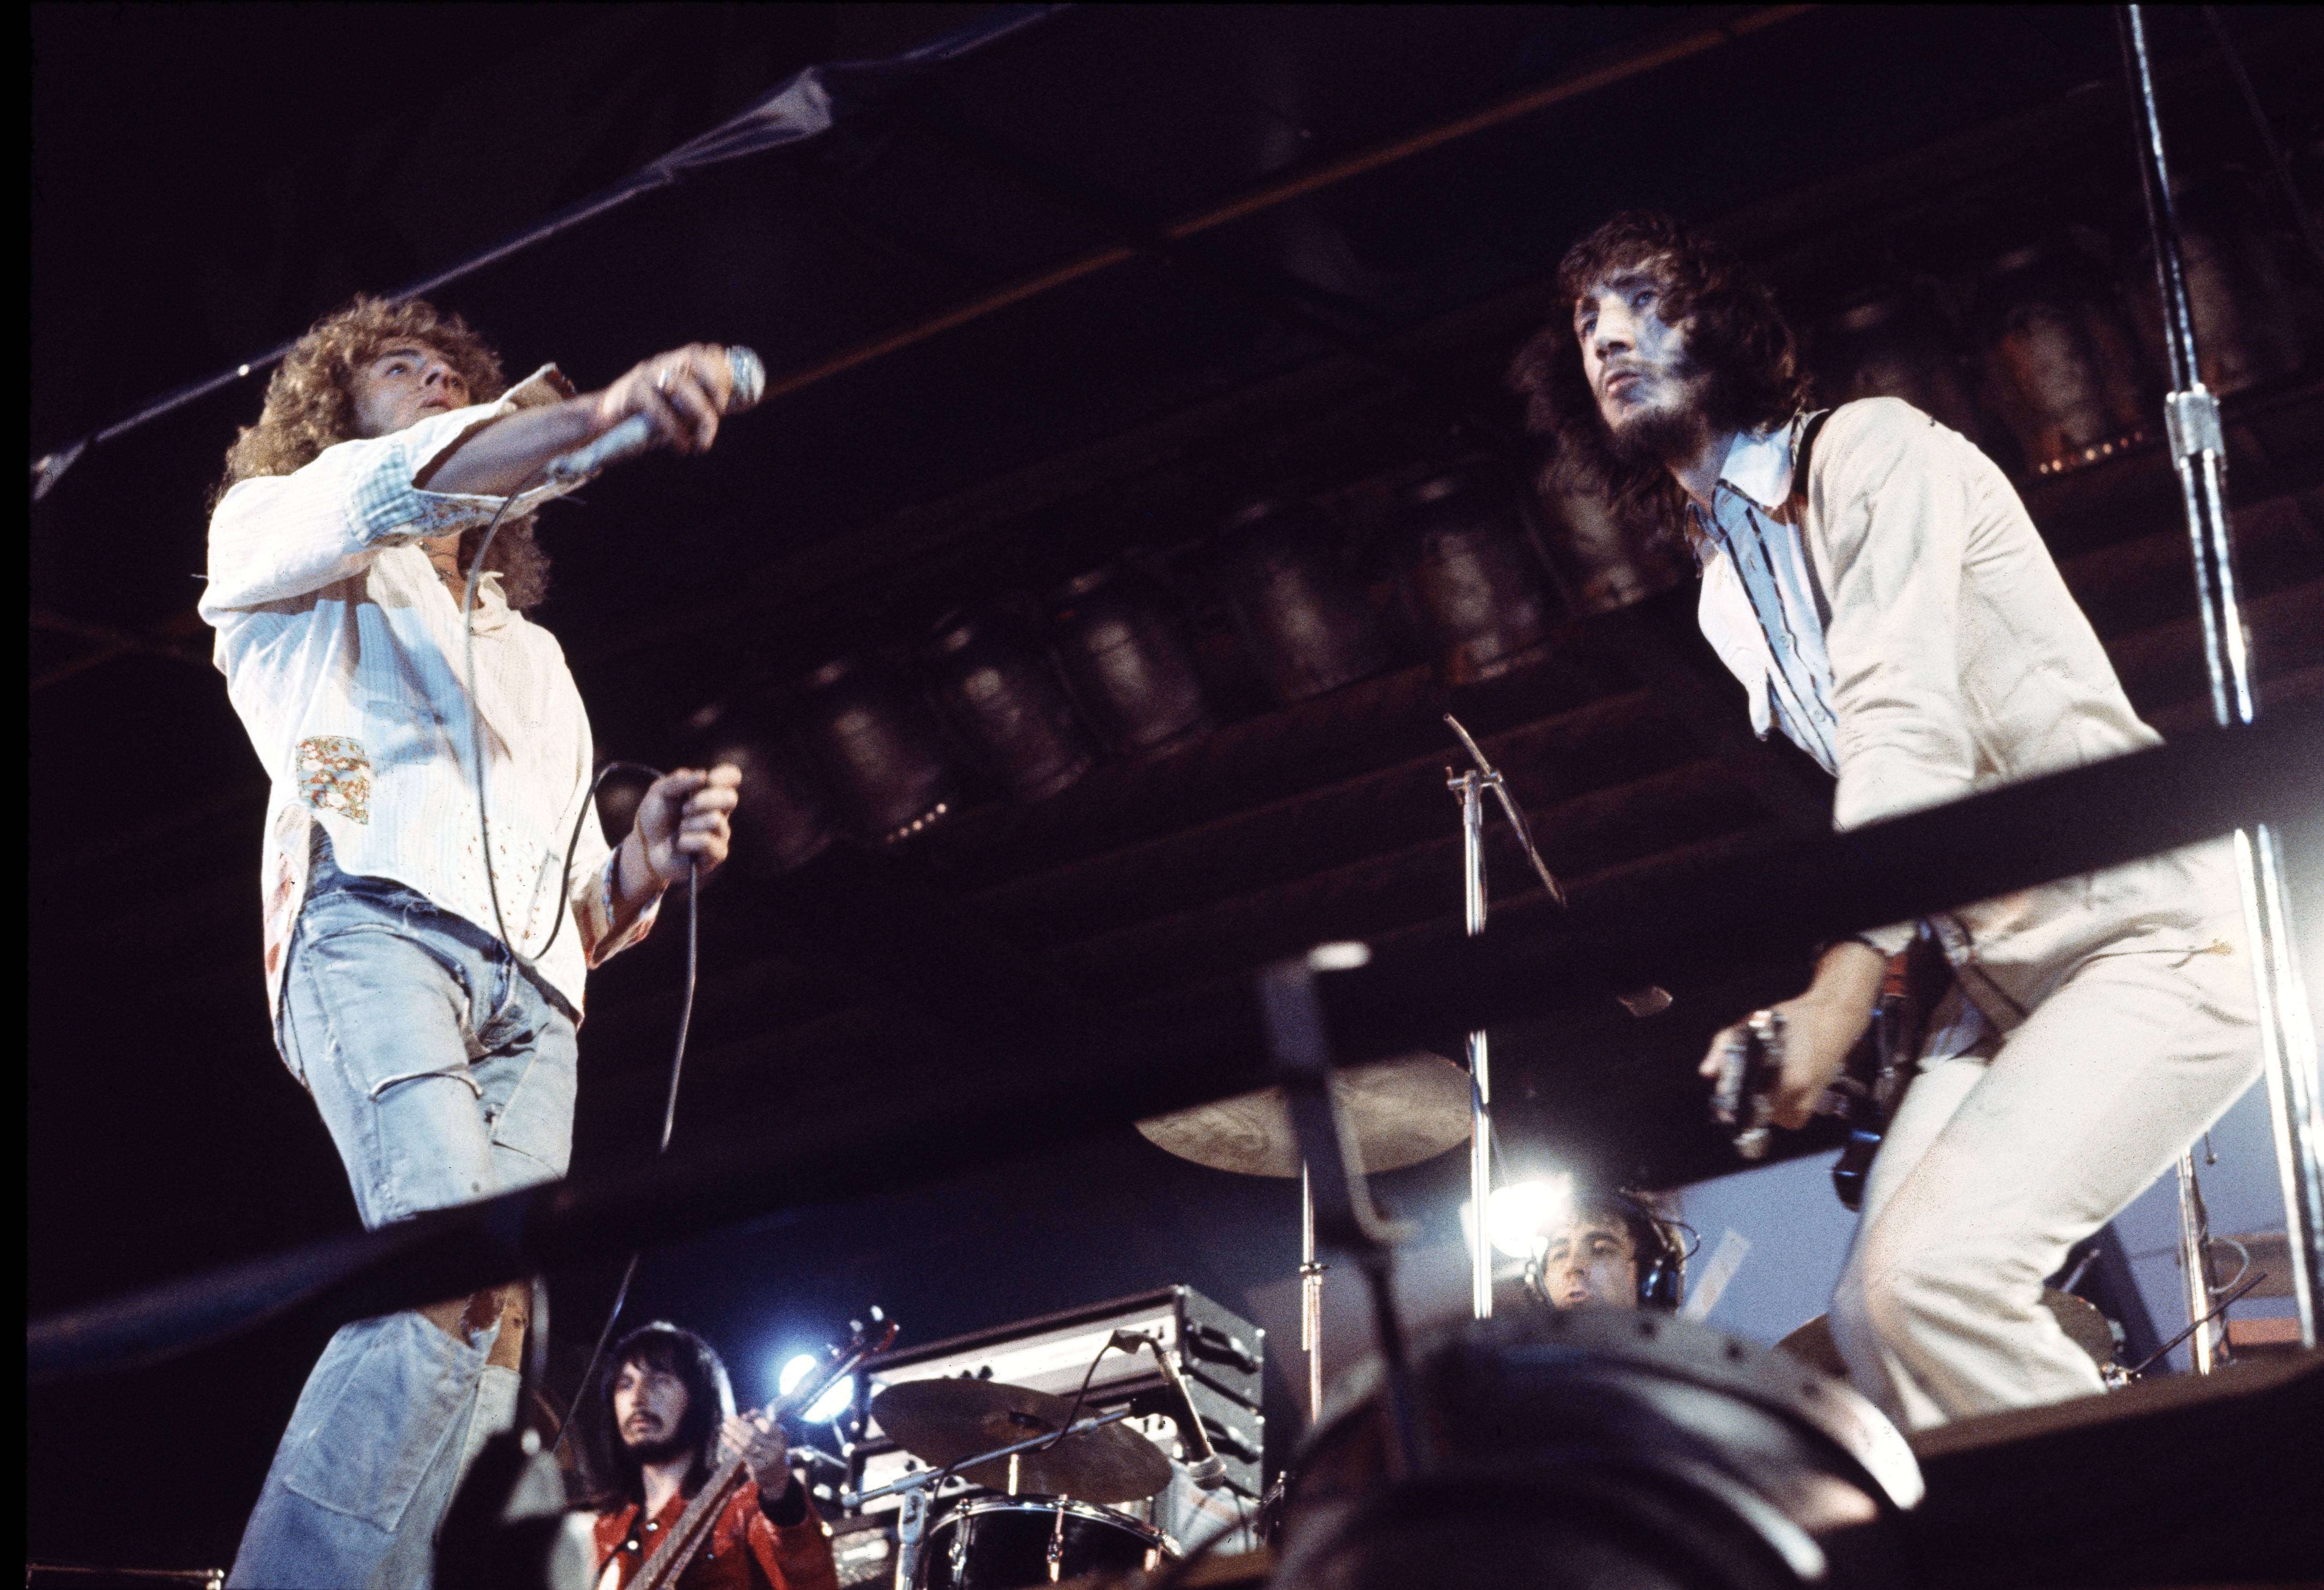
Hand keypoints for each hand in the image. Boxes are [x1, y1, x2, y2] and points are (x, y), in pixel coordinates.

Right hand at [593, 343, 736, 456]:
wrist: (602, 422)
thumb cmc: (645, 418)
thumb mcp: (673, 408)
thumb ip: (694, 404)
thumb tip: (720, 413)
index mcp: (672, 363)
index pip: (702, 353)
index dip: (720, 369)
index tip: (728, 397)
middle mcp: (660, 363)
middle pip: (694, 361)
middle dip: (714, 387)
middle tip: (719, 417)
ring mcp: (644, 375)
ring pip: (678, 385)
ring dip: (697, 416)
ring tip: (703, 443)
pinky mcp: (630, 393)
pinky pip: (657, 407)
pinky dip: (673, 429)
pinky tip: (680, 446)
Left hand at [632, 764, 741, 890]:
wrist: (646, 848)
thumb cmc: (655, 819)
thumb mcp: (659, 793)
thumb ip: (678, 781)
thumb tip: (703, 775)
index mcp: (709, 793)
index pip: (732, 777)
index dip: (724, 776)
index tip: (708, 780)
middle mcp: (720, 811)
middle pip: (730, 798)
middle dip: (704, 800)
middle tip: (684, 809)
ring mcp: (721, 833)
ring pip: (714, 820)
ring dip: (688, 825)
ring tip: (679, 831)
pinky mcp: (717, 854)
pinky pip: (706, 841)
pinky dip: (686, 841)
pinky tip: (682, 845)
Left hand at [719, 1411, 791, 1501]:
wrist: (776, 1474)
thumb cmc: (770, 1449)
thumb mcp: (770, 1435)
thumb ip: (761, 1422)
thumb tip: (748, 1413)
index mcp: (781, 1436)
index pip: (767, 1424)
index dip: (755, 1419)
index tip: (742, 1415)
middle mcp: (777, 1447)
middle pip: (754, 1433)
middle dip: (739, 1424)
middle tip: (727, 1418)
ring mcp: (768, 1459)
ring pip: (747, 1443)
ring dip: (733, 1433)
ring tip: (724, 1427)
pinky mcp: (759, 1468)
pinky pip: (742, 1453)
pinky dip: (732, 1444)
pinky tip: (725, 1438)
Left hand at [1696, 943, 1882, 1130]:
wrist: (1834, 1021)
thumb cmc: (1791, 1020)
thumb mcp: (1752, 1024)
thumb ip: (1725, 1047)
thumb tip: (1706, 1073)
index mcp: (1789, 1081)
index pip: (1748, 1108)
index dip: (1730, 1102)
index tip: (1721, 1096)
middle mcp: (1801, 1100)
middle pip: (1755, 1115)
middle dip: (1742, 1101)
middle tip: (1739, 1080)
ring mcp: (1809, 1107)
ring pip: (1769, 1119)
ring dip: (1758, 1104)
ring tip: (1761, 1078)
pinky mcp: (1813, 1108)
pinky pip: (1784, 1118)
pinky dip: (1773, 1106)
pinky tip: (1773, 1085)